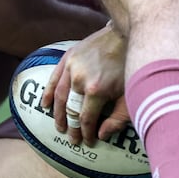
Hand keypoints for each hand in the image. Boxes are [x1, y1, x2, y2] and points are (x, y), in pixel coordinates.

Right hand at [41, 23, 128, 145]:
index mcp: (96, 91)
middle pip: (71, 110)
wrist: (126, 35)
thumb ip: (117, 119)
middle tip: (73, 139)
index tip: (89, 142)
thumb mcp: (131, 96)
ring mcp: (72, 67)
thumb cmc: (132, 67)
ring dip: (58, 114)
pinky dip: (49, 93)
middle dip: (71, 127)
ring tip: (60, 127)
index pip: (85, 119)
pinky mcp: (68, 57)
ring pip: (60, 96)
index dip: (86, 133)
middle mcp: (79, 80)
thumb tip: (102, 135)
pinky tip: (46, 105)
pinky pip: (54, 78)